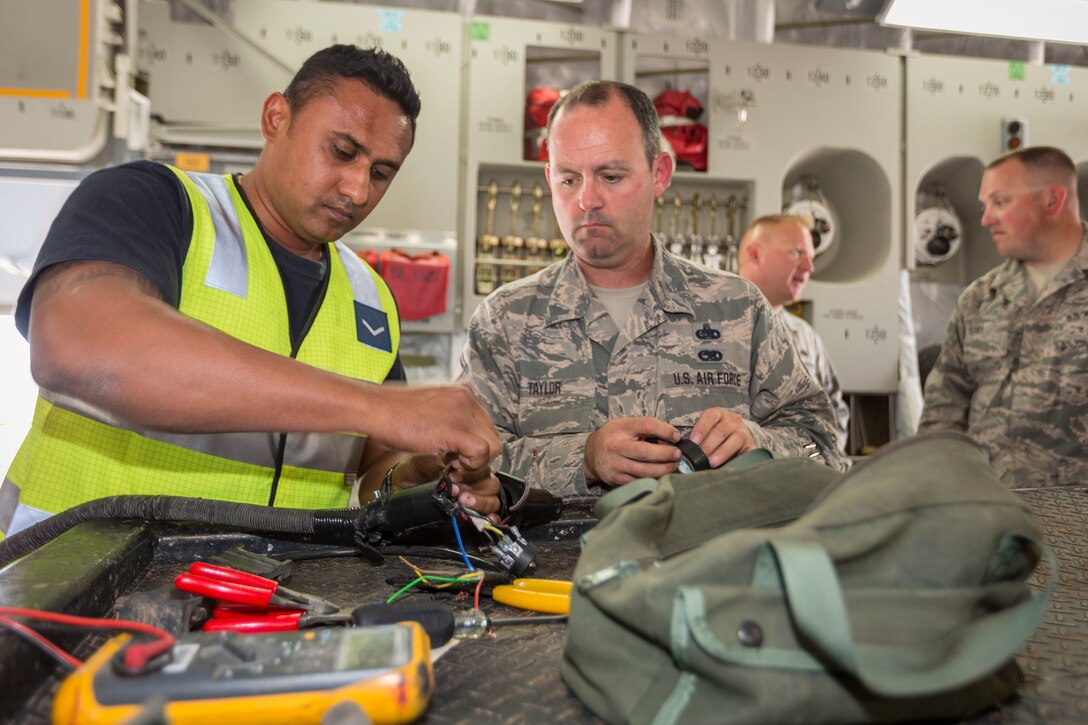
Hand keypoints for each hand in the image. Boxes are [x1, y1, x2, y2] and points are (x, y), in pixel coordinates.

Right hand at [366, 383, 500, 471]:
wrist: (375, 409)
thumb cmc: (393, 412)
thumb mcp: (431, 411)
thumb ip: (450, 420)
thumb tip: (460, 440)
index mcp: (462, 393)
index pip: (485, 424)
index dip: (474, 444)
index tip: (457, 454)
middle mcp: (467, 399)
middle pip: (492, 435)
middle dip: (477, 455)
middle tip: (454, 463)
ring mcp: (462, 412)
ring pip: (493, 445)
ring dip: (474, 462)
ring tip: (451, 464)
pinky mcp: (455, 429)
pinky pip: (481, 452)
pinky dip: (470, 465)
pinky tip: (450, 465)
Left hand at [390, 453, 501, 517]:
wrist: (401, 481)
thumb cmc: (415, 467)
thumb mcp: (429, 458)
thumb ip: (446, 463)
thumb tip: (457, 471)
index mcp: (467, 463)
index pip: (486, 466)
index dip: (474, 468)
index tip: (456, 468)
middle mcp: (472, 479)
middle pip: (491, 484)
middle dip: (475, 485)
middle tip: (457, 488)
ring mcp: (471, 495)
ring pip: (492, 499)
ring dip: (480, 501)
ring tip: (462, 500)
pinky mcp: (466, 511)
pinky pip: (487, 515)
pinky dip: (489, 517)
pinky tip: (485, 518)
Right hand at [584, 417, 682, 486]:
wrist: (590, 455)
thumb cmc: (613, 437)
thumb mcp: (626, 425)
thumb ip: (646, 429)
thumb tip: (671, 439)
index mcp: (620, 428)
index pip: (647, 425)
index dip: (665, 430)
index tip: (676, 436)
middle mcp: (616, 447)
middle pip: (646, 452)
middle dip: (666, 454)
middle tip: (677, 454)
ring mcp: (616, 465)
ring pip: (645, 471)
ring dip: (664, 469)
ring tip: (673, 465)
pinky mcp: (617, 480)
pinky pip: (640, 481)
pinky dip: (654, 479)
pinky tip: (661, 475)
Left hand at [688, 408, 756, 467]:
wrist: (739, 439)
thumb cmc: (716, 437)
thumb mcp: (707, 432)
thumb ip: (698, 439)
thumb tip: (684, 452)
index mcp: (718, 414)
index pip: (710, 416)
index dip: (701, 428)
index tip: (694, 441)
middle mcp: (733, 420)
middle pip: (721, 430)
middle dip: (708, 445)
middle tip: (699, 457)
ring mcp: (744, 432)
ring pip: (735, 439)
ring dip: (722, 452)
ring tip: (711, 463)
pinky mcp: (752, 445)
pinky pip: (748, 451)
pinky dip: (739, 458)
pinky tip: (730, 466)